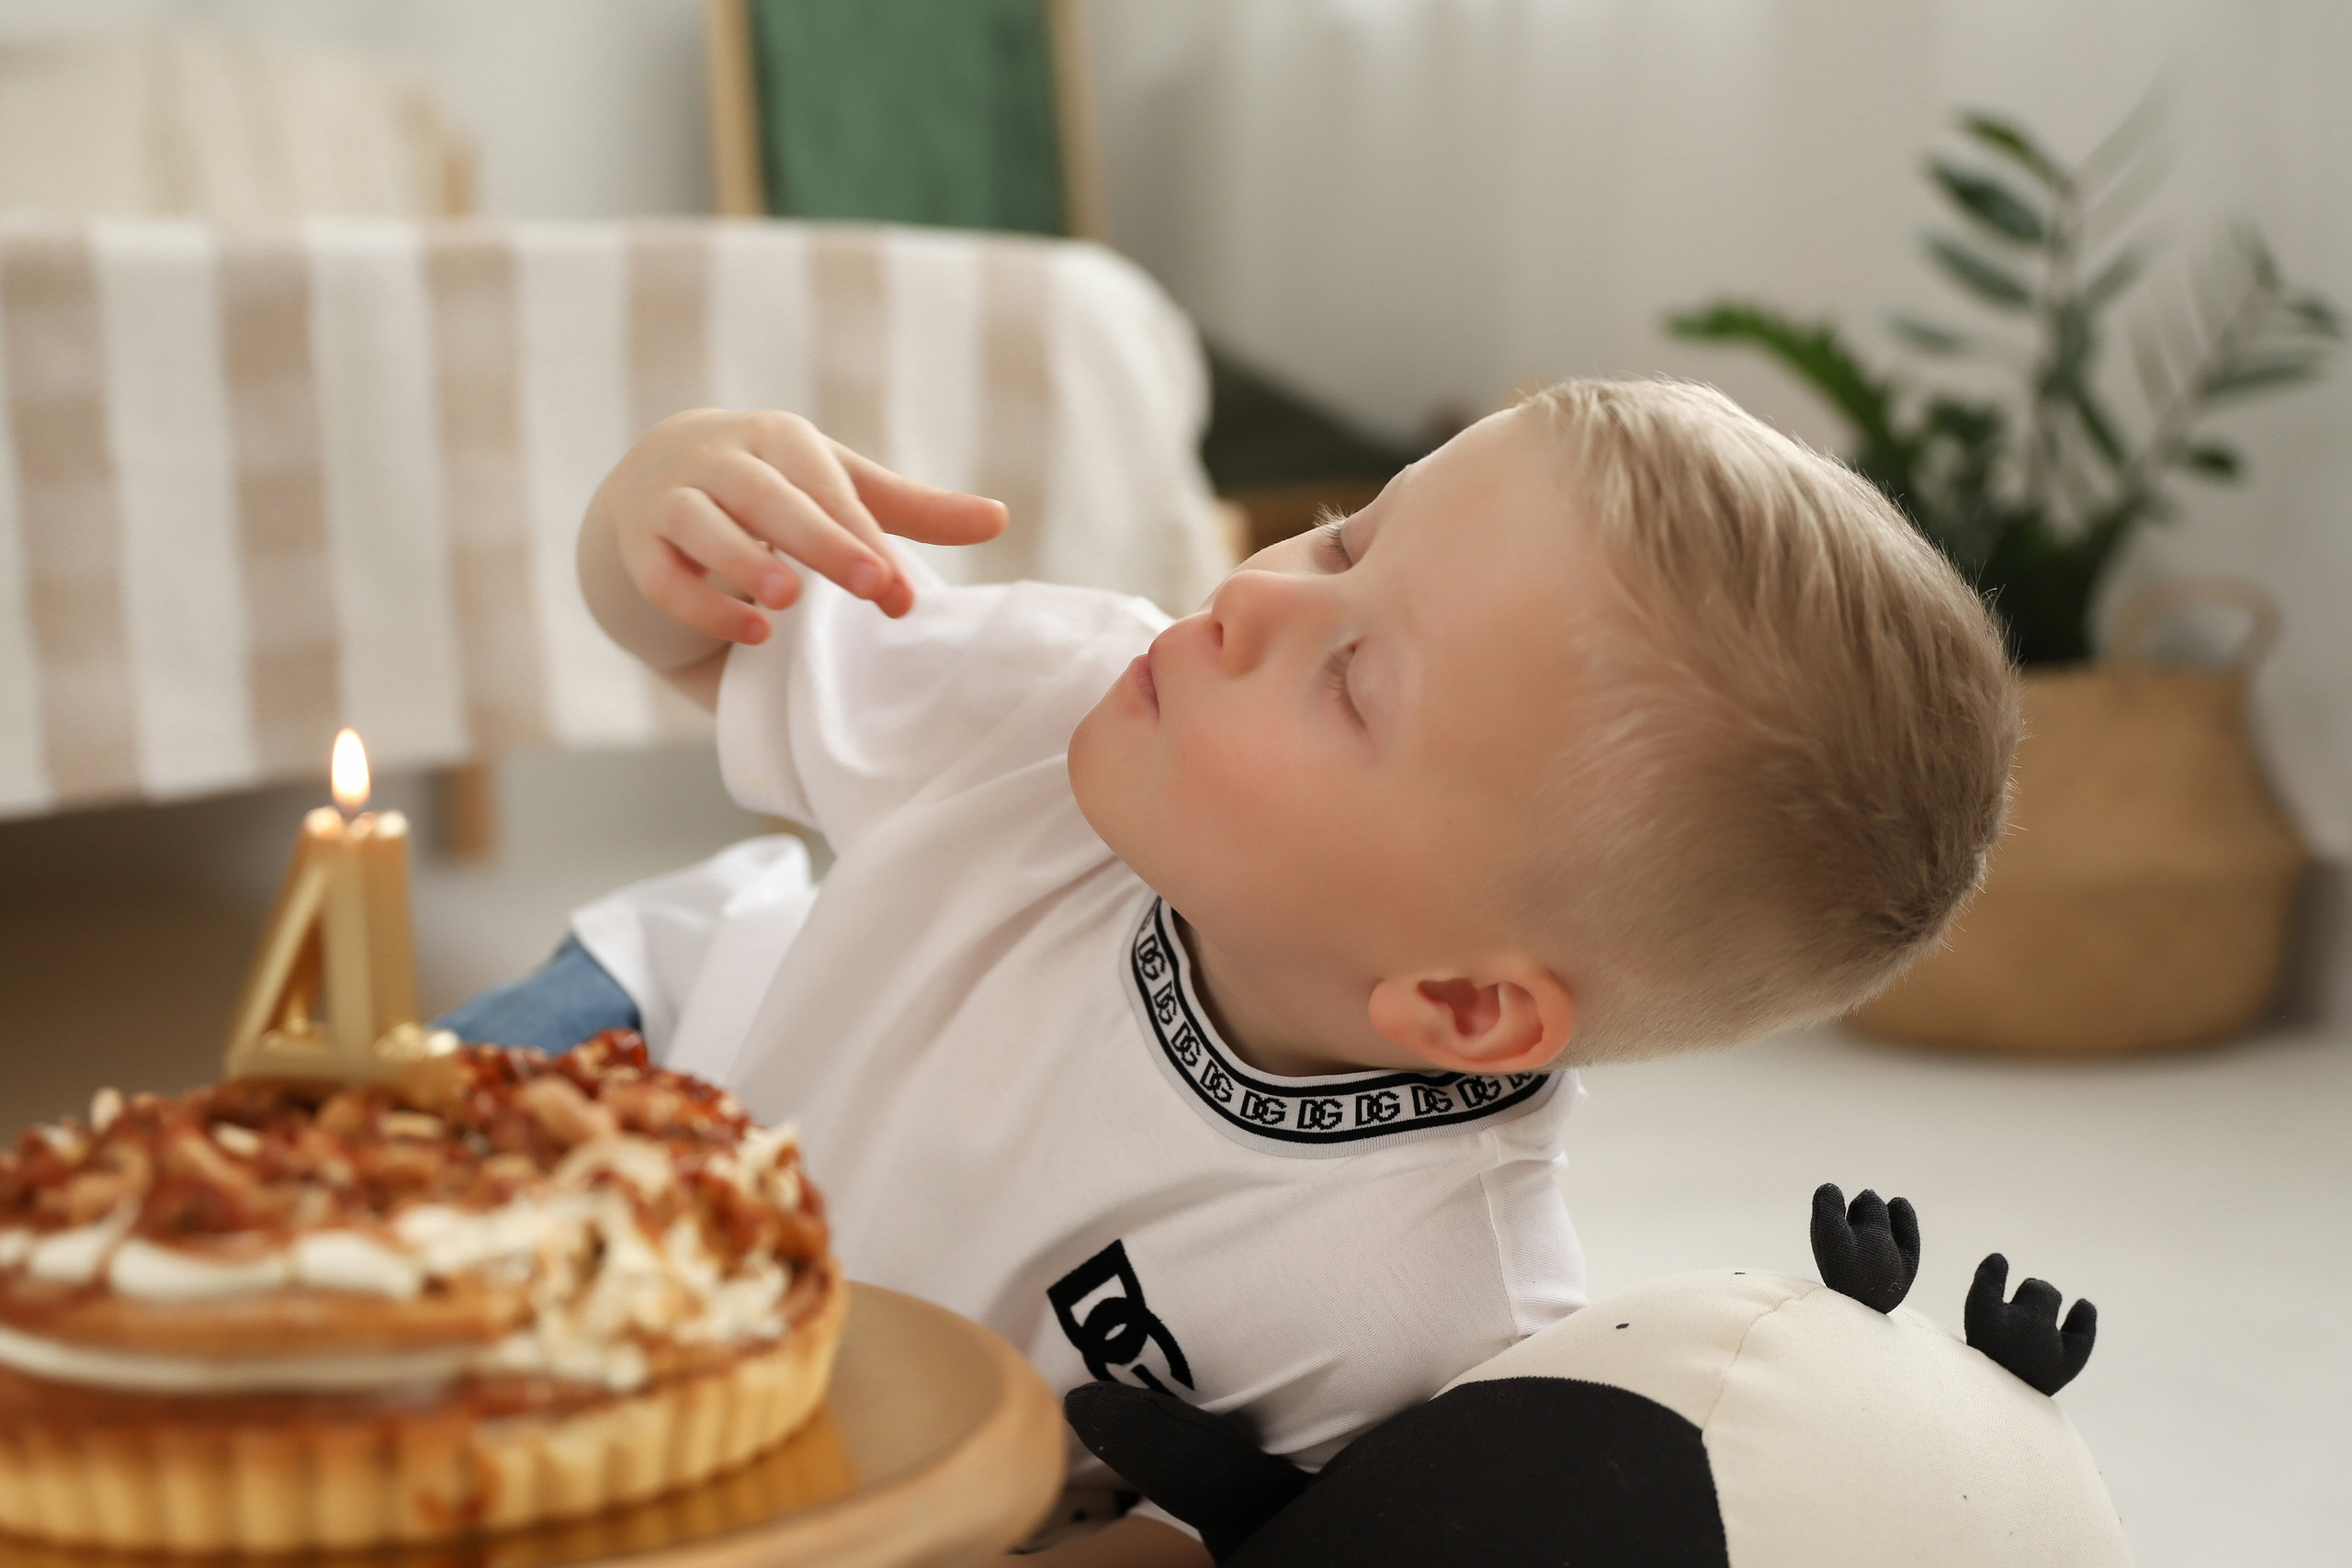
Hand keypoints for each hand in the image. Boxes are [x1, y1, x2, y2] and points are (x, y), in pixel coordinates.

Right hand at [583, 408, 1006, 653]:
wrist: (656, 482)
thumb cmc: (773, 488)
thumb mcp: (838, 487)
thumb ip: (912, 509)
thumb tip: (1000, 519)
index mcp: (780, 440)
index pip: (826, 485)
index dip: (864, 538)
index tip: (903, 596)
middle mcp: (721, 459)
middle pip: (767, 496)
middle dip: (820, 540)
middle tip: (872, 588)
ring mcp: (670, 498)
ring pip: (700, 524)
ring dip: (744, 561)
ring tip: (790, 601)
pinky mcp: (636, 544)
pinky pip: (662, 574)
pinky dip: (700, 605)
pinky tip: (753, 635)